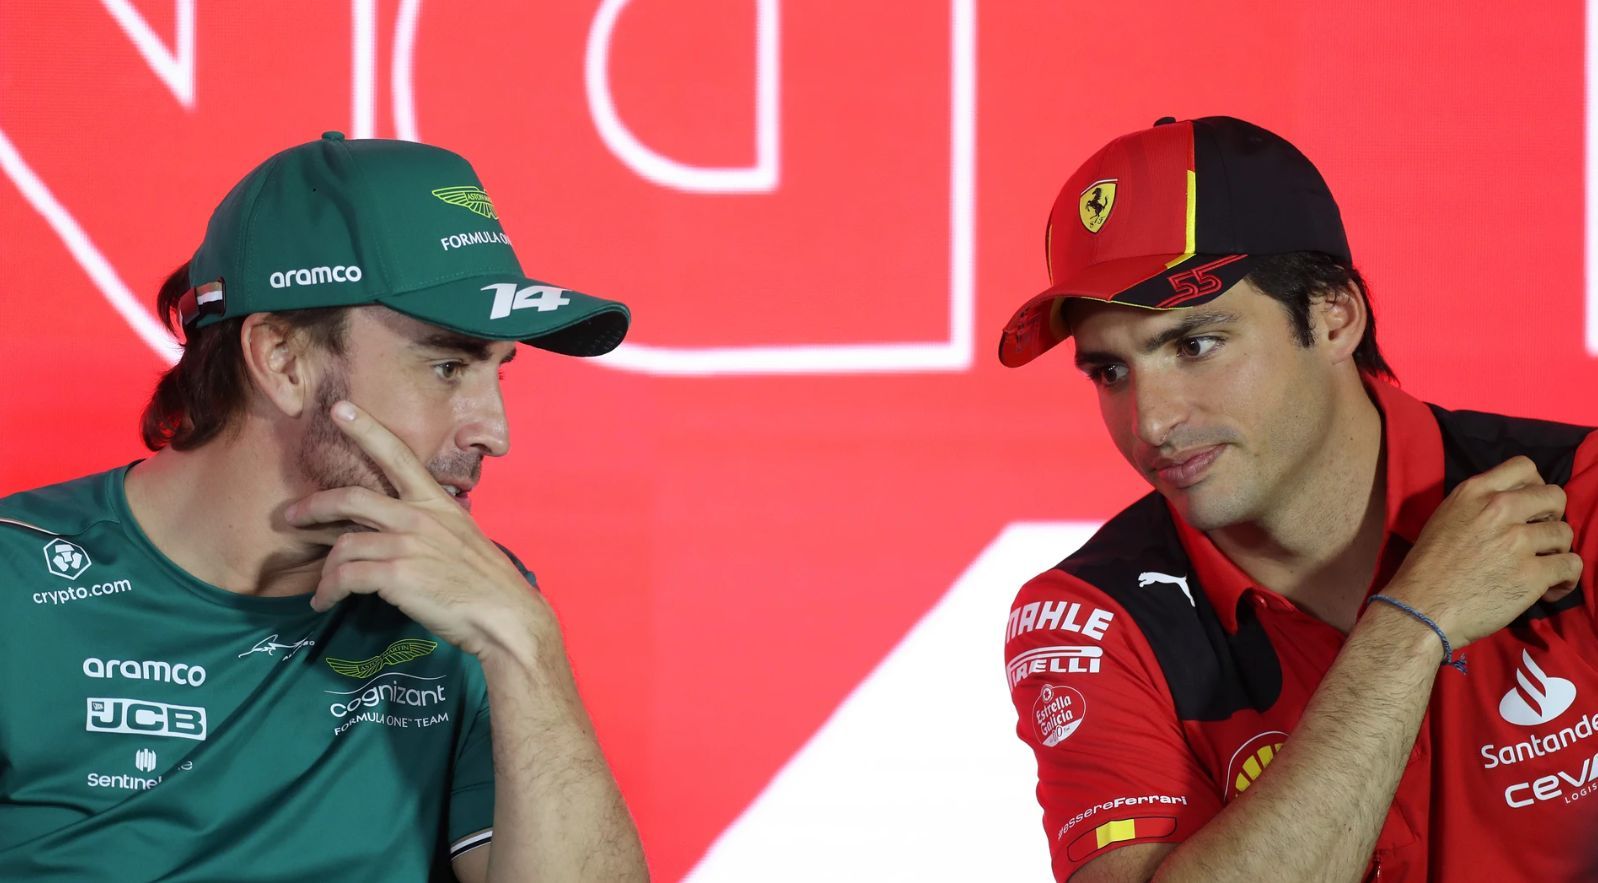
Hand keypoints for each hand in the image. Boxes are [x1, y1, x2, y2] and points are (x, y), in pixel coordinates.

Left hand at [284, 400, 550, 659]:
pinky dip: (328, 591)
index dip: (366, 429)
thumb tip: (403, 530)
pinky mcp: (396, 575)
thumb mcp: (462, 536)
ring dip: (324, 570)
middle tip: (290, 516)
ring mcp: (406, 544)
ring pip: (343, 545)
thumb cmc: (485, 581)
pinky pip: (345, 578)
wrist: (503, 614)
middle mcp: (418, 516)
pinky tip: (325, 602)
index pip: (397, 454)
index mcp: (436, 502)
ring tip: (322, 587)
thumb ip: (431, 525)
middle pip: (350, 498)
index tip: (340, 409)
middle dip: (313, 506)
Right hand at [1384, 456, 1581, 648]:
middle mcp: (1498, 510)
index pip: (1524, 466)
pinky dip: (1566, 578)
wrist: (1420, 609)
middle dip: (1552, 517)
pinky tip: (1551, 587)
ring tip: (1542, 568)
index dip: (1534, 486)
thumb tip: (1511, 508)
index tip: (1528, 507)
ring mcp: (1517, 541)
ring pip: (1565, 533)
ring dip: (1557, 551)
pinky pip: (1571, 565)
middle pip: (1555, 496)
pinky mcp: (1532, 575)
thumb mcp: (1443, 519)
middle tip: (1538, 538)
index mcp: (1474, 493)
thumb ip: (1477, 506)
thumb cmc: (1426, 569)